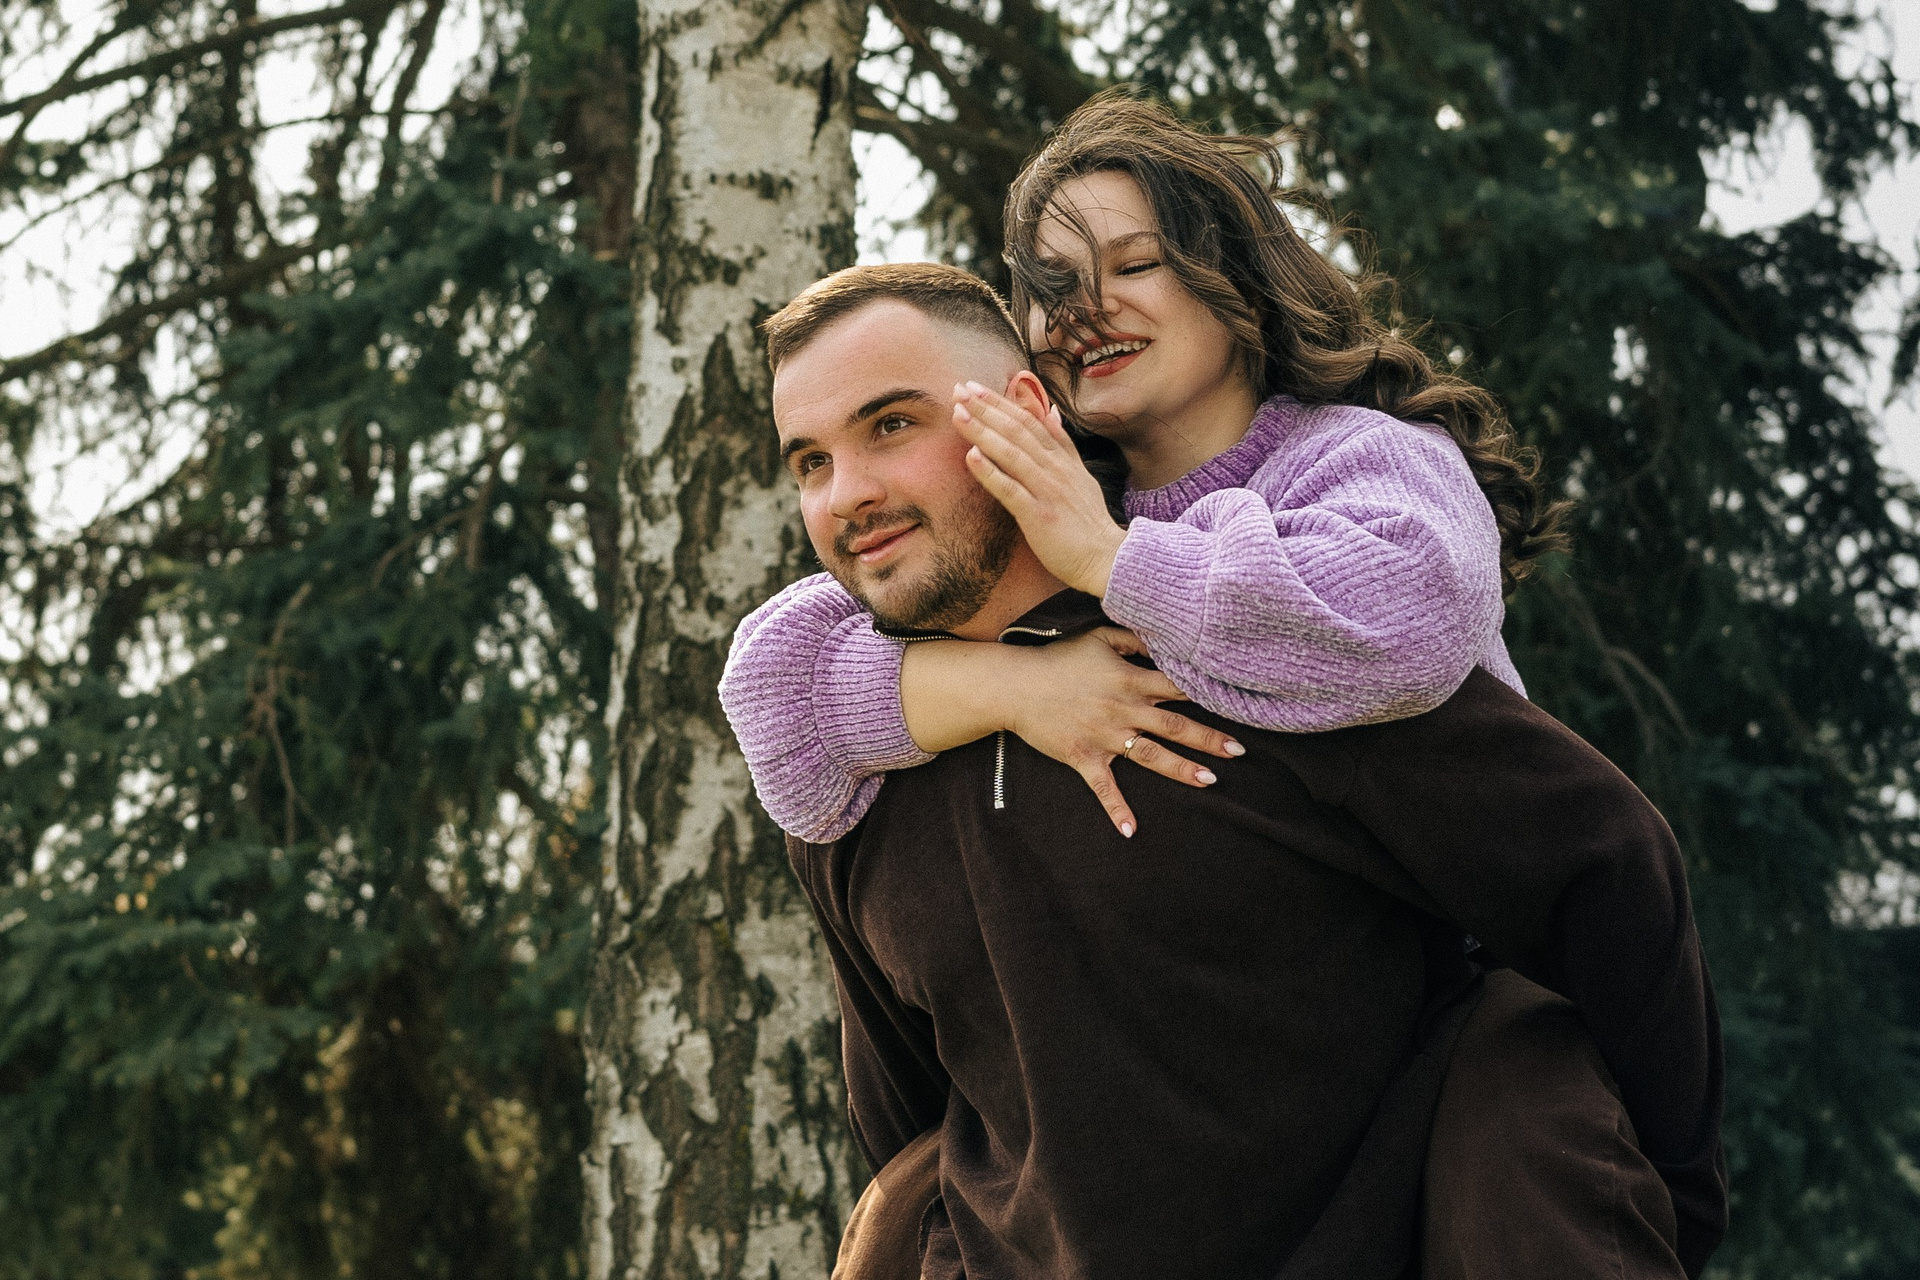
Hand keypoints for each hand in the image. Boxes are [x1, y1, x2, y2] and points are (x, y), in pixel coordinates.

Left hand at [954, 380, 1126, 596]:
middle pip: (1017, 430)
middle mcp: (1055, 468)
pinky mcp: (1039, 515)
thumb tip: (1051, 411)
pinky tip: (971, 456)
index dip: (1001, 402)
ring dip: (982, 431)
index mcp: (1063, 458)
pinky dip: (991, 472)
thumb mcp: (1080, 474)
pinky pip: (1011, 490)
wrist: (1108, 558)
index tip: (975, 387)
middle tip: (958, 390)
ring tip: (958, 413)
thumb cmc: (1088, 521)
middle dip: (986, 408)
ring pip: (1011, 453)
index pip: (1030, 421)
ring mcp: (1047, 490)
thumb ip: (1063, 443)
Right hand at [1003, 628, 1244, 836]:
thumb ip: (1135, 638)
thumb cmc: (1059, 659)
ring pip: (1151, 755)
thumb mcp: (1099, 637)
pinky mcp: (1085, 757)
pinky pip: (1104, 787)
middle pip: (1175, 725)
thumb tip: (1166, 637)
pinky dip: (1117, 810)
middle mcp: (1123, 710)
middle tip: (1239, 751)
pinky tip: (1132, 831)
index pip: (1177, 686)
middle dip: (1209, 738)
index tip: (1236, 699)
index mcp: (1130, 680)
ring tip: (1210, 780)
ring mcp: (1105, 737)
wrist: (1016, 686)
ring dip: (1182, 769)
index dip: (1207, 691)